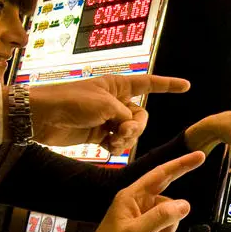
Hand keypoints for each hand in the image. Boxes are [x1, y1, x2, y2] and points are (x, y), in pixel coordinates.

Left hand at [29, 75, 189, 154]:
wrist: (43, 116)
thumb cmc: (71, 101)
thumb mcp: (104, 105)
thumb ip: (124, 116)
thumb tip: (130, 128)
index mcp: (118, 85)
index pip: (148, 83)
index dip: (168, 85)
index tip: (187, 86)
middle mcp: (115, 101)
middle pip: (141, 116)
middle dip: (136, 127)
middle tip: (122, 132)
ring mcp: (107, 118)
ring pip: (130, 132)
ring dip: (125, 139)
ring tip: (111, 141)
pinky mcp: (97, 134)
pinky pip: (117, 142)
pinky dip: (115, 147)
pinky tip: (106, 148)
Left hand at [65, 151, 205, 231]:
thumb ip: (161, 218)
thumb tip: (185, 204)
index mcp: (132, 196)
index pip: (161, 175)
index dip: (182, 165)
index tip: (199, 156)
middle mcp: (138, 205)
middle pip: (169, 205)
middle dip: (165, 225)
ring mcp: (142, 220)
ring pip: (169, 224)